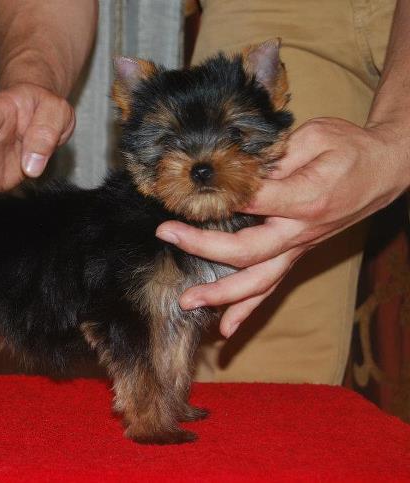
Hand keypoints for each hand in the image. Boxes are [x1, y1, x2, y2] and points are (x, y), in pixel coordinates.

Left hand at [155, 117, 409, 337]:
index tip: (185, 192)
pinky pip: (271, 287)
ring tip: (188, 302)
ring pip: (259, 281)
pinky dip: (247, 309)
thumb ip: (276, 153)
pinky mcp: (296, 255)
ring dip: (222, 294)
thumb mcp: (315, 136)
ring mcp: (298, 248)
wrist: (386, 170)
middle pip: (247, 250)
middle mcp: (300, 231)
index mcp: (305, 198)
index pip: (253, 203)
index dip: (218, 200)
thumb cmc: (350, 149)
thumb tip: (235, 165)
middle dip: (202, 246)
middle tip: (167, 235)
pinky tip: (226, 327)